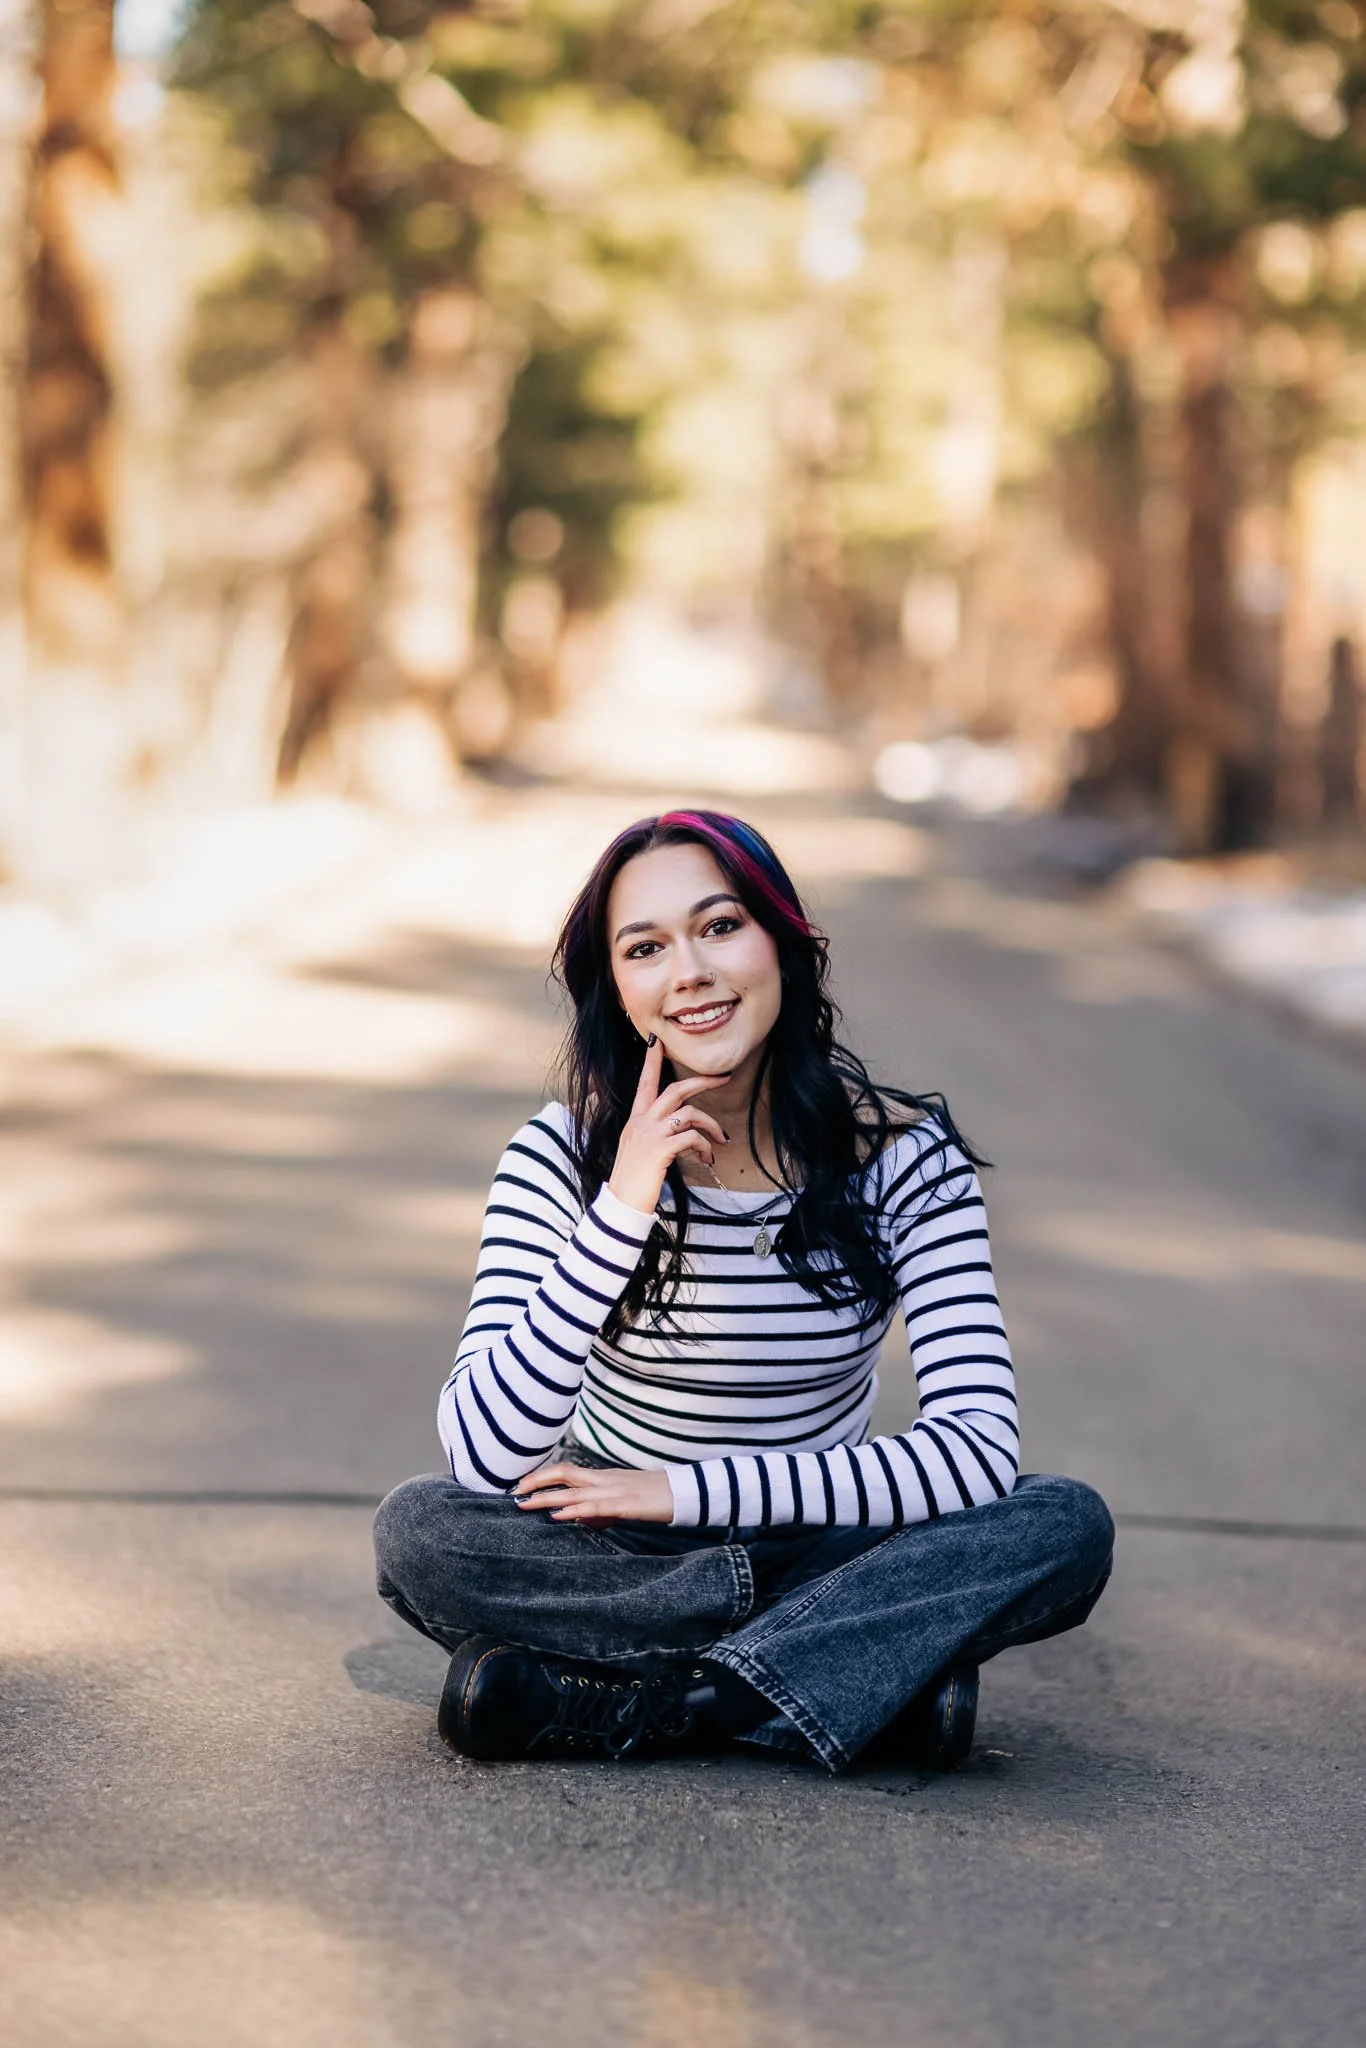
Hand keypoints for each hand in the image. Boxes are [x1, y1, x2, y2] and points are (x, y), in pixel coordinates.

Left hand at [515, 1462, 673, 1525]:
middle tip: (515, 1493)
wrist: (685, 1492)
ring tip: (525, 1504)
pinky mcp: (626, 1504)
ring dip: (547, 1498)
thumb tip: (576, 1518)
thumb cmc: (654, 1497)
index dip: (542, 1476)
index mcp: (603, 1477)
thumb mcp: (622, 1501)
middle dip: (536, 1482)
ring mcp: (615, 1490)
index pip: (566, 1471)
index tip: (522, 1485)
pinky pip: (595, 1505)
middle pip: (564, 1474)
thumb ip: (598, 1509)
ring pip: (574, 1490)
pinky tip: (559, 1514)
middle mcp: (605, 1479)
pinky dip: (575, 1509)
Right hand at [609, 1034, 729, 1212]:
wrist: (621, 1204)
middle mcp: (641, 1121)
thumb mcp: (639, 1150)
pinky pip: (692, 1138)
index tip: (659, 1042)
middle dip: (703, 1081)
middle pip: (675, 1089)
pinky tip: (708, 1159)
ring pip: (689, 1113)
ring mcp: (650, 1134)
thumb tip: (682, 1131)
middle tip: (725, 1077)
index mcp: (636, 1120)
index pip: (644, 1082)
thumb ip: (654, 1134)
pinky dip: (705, 1147)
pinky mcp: (660, 1149)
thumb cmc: (633, 1181)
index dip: (652, 1061)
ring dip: (711, 1126)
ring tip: (720, 1141)